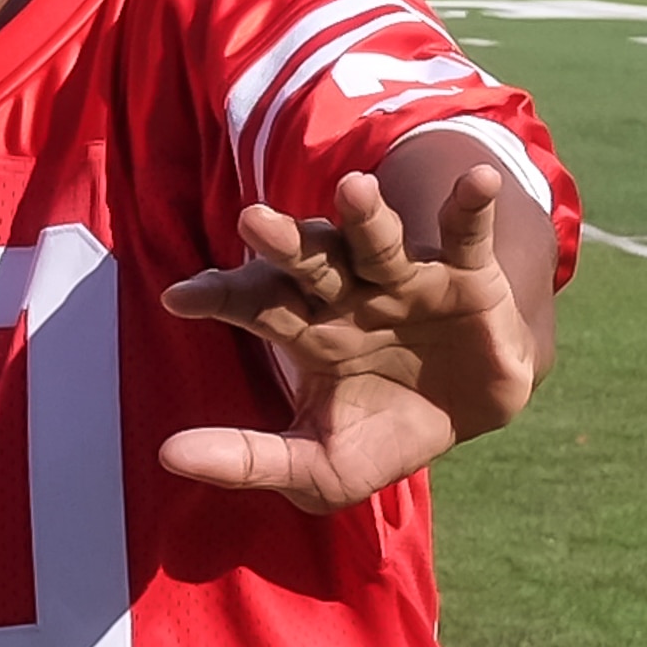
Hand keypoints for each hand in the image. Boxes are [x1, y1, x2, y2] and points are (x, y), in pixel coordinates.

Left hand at [156, 165, 537, 514]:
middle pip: (308, 263)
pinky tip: (478, 180)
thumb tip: (169, 455)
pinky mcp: (467, 276)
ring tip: (354, 189)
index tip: (178, 297)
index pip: (255, 306)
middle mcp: (349, 294)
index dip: (219, 297)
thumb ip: (250, 459)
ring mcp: (406, 280)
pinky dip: (471, 206)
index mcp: (307, 330)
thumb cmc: (384, 436)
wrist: (474, 420)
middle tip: (252, 221)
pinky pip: (466, 234)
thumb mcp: (319, 467)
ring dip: (366, 217)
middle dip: (284, 243)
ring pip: (378, 242)